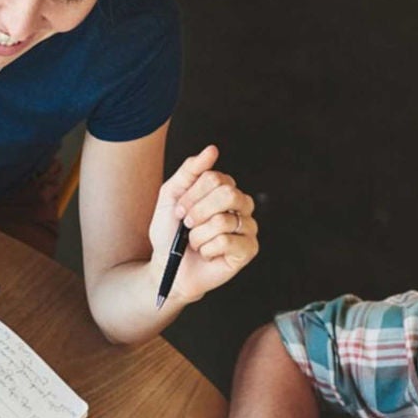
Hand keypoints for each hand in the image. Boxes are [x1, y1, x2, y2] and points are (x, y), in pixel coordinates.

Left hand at [151, 145, 257, 304]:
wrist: (168, 267)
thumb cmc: (170, 233)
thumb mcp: (172, 195)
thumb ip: (190, 170)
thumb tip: (212, 150)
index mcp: (225, 189)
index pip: (215, 178)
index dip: (192, 195)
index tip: (180, 210)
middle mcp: (241, 205)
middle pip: (227, 193)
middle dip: (198, 212)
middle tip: (187, 225)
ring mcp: (247, 227)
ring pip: (223, 220)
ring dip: (199, 235)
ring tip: (196, 242)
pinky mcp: (249, 249)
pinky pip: (227, 241)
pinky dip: (208, 249)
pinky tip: (207, 254)